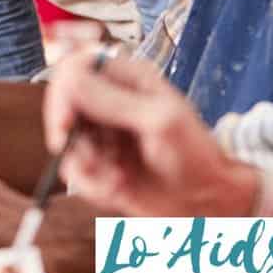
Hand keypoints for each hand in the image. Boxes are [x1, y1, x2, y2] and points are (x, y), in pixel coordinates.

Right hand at [43, 51, 259, 216]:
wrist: (209, 206)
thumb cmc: (196, 158)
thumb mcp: (159, 123)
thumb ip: (113, 101)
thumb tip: (70, 79)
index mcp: (127, 78)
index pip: (76, 66)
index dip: (64, 90)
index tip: (66, 121)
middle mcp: (109, 100)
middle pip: (63, 103)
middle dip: (71, 136)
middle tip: (89, 161)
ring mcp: (102, 131)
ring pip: (65, 139)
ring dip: (84, 165)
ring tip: (116, 179)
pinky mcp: (98, 161)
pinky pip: (74, 169)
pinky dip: (90, 185)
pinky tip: (117, 188)